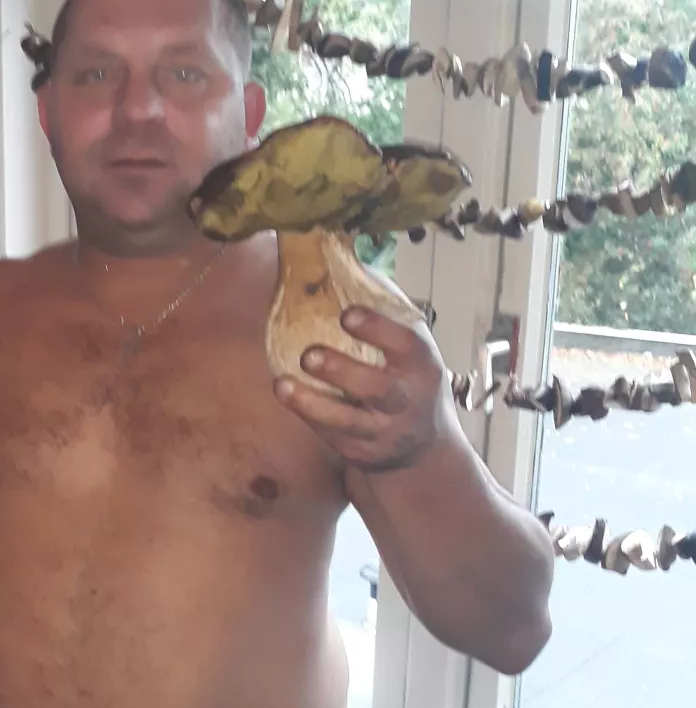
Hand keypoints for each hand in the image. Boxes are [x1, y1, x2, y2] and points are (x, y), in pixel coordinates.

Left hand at [274, 306, 452, 472]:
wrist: (424, 446)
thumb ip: (382, 308)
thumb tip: (340, 255)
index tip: (348, 314)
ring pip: (350, 421)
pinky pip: (332, 436)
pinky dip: (308, 417)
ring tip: (283, 385)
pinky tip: (287, 395)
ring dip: (314, 404)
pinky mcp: (362, 452)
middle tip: (310, 355)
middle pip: (379, 389)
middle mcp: (408, 401)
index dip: (379, 329)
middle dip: (344, 372)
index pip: (407, 345)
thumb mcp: (409, 345)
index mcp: (423, 365)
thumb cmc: (409, 377)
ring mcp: (385, 431)